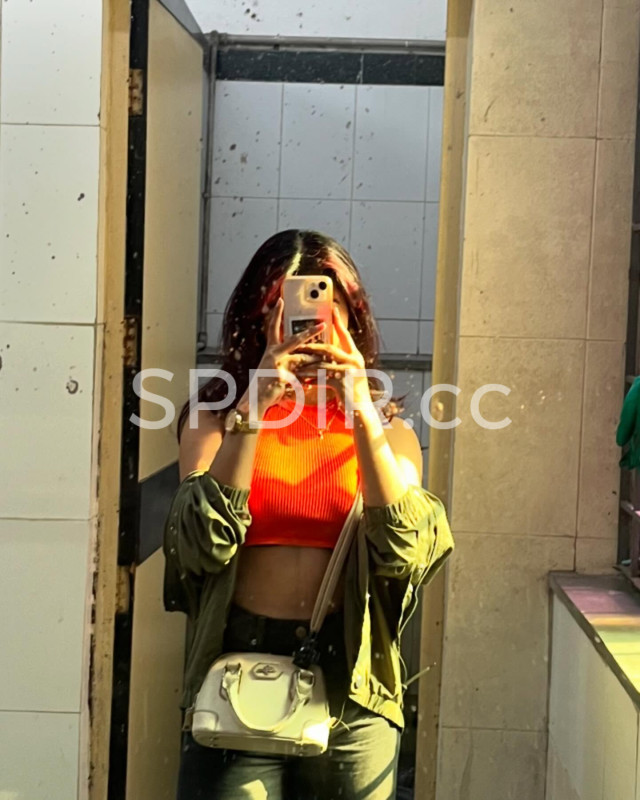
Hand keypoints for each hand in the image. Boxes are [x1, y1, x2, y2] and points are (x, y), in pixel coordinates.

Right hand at [238, 297, 323, 415]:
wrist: (254, 401)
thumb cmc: (266, 386)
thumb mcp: (276, 370)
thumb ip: (291, 363)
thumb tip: (309, 358)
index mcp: (270, 350)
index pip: (273, 328)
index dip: (276, 314)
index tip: (280, 300)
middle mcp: (272, 354)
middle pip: (295, 340)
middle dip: (310, 332)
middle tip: (323, 324)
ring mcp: (276, 364)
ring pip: (302, 359)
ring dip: (316, 362)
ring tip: (330, 361)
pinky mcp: (281, 376)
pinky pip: (301, 375)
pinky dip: (310, 378)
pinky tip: (317, 381)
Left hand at [295, 306, 371, 407]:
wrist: (361, 412)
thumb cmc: (352, 396)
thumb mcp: (347, 377)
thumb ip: (337, 365)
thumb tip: (322, 358)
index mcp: (356, 357)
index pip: (345, 336)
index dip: (338, 322)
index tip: (332, 308)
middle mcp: (355, 360)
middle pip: (329, 347)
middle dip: (312, 344)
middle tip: (298, 339)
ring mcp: (349, 369)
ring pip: (323, 360)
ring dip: (307, 360)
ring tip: (294, 358)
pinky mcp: (342, 380)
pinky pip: (321, 374)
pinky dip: (310, 375)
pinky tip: (300, 376)